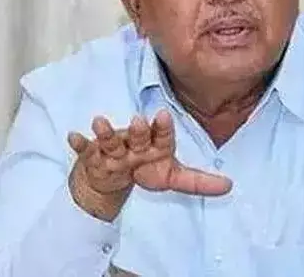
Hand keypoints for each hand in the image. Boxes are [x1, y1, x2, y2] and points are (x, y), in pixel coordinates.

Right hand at [67, 110, 231, 220]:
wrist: (114, 178)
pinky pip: (86, 150)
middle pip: (137, 136)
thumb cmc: (145, 170)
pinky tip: (73, 137)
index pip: (161, 135)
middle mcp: (135, 143)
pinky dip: (79, 143)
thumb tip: (230, 186)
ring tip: (99, 122)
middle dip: (136, 130)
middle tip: (137, 121)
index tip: (163, 116)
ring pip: (110, 140)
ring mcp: (114, 149)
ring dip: (105, 132)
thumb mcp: (172, 178)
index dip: (162, 127)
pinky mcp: (94, 156)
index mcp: (155, 145)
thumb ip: (199, 182)